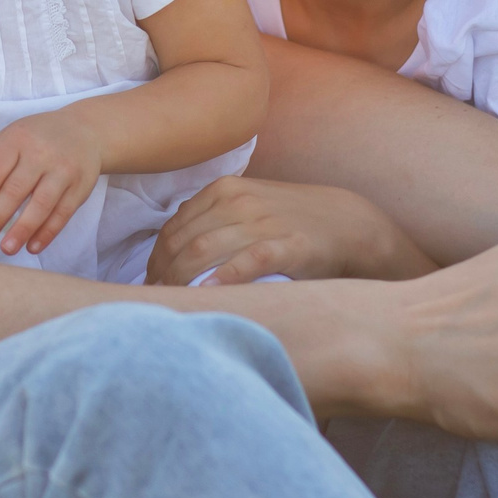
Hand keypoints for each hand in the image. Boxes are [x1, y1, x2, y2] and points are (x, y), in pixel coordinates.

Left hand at [0, 113, 99, 254]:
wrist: (85, 130)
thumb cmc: (37, 138)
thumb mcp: (8, 138)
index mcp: (17, 139)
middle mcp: (41, 153)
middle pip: (15, 190)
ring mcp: (63, 170)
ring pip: (41, 204)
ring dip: (22, 230)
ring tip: (6, 249)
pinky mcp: (80, 187)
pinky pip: (63, 213)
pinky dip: (47, 232)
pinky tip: (33, 246)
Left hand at [148, 176, 435, 285]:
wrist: (348, 223)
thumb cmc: (290, 221)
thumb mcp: (247, 206)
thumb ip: (211, 221)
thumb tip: (170, 251)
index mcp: (223, 190)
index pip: (172, 229)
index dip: (154, 261)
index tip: (149, 286)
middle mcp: (237, 202)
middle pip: (182, 243)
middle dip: (162, 276)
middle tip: (155, 304)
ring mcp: (262, 222)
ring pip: (204, 251)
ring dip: (181, 282)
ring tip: (173, 307)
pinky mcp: (287, 244)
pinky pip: (247, 261)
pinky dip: (223, 278)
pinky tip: (208, 294)